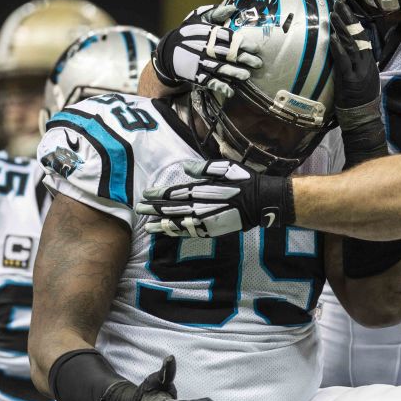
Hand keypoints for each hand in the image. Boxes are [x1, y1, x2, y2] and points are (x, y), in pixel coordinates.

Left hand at [136, 160, 291, 237]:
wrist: (261, 202)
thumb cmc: (244, 181)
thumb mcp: (226, 167)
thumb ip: (204, 168)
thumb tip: (186, 167)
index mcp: (202, 189)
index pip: (175, 193)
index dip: (159, 194)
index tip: (145, 194)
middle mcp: (201, 206)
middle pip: (172, 209)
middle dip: (154, 210)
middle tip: (139, 210)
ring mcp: (206, 220)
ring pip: (178, 223)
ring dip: (162, 224)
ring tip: (148, 226)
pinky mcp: (212, 230)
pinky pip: (191, 232)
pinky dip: (177, 233)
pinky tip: (168, 233)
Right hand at [152, 4, 261, 97]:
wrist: (168, 51)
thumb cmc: (189, 33)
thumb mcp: (198, 18)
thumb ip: (216, 13)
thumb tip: (233, 8)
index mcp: (207, 33)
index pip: (227, 38)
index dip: (242, 43)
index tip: (255, 48)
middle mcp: (205, 48)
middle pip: (227, 54)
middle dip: (243, 59)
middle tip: (258, 63)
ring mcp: (200, 63)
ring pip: (219, 68)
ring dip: (233, 73)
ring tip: (246, 76)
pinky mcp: (195, 75)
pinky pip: (209, 81)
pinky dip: (219, 86)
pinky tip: (230, 90)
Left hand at [328, 0, 380, 119]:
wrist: (363, 119)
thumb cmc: (360, 100)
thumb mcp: (362, 77)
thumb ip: (357, 63)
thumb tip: (348, 49)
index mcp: (369, 62)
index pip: (363, 37)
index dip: (355, 22)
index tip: (346, 9)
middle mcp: (367, 64)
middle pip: (359, 36)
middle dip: (349, 18)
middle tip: (339, 3)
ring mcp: (360, 71)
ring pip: (352, 45)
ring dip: (342, 28)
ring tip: (334, 14)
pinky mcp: (350, 80)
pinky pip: (344, 61)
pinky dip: (339, 48)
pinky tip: (333, 37)